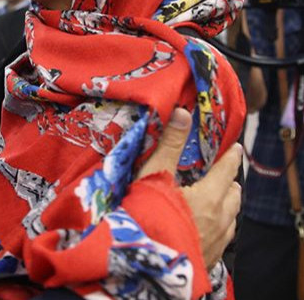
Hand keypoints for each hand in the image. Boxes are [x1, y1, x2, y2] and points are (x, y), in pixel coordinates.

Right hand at [137, 108, 242, 267]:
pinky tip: (205, 226)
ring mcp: (215, 242)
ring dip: (226, 205)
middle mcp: (219, 220)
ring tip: (214, 199)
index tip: (235, 148)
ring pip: (231, 218)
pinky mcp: (207, 258)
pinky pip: (223, 237)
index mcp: (209, 197)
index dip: (231, 157)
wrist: (141, 263)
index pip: (227, 170)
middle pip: (234, 195)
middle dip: (230, 182)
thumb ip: (169, 144)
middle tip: (221, 173)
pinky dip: (219, 225)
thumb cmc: (146, 215)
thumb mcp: (153, 175)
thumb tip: (182, 113)